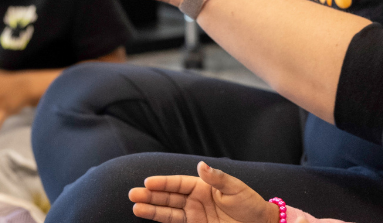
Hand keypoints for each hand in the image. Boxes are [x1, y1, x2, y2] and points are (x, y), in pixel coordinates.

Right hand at [128, 161, 280, 222]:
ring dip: (151, 209)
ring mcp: (194, 214)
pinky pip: (175, 222)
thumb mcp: (235, 189)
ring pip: (168, 211)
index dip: (163, 183)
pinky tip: (148, 216)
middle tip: (133, 194)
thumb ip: (217, 178)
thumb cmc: (250, 204)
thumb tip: (201, 165)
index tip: (147, 183)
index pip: (178, 183)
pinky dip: (161, 219)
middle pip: (168, 196)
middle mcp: (195, 199)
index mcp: (203, 186)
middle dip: (150, 196)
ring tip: (135, 207)